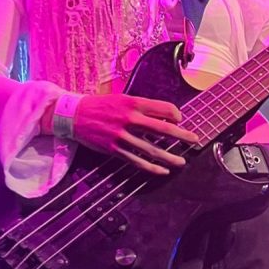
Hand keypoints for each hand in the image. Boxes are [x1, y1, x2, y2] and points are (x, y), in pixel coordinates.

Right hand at [70, 94, 199, 174]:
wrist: (73, 114)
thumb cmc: (102, 105)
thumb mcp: (123, 98)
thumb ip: (144, 107)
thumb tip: (167, 118)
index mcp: (133, 103)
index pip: (164, 109)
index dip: (176, 115)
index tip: (180, 120)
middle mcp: (129, 118)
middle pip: (163, 129)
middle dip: (182, 136)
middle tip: (195, 140)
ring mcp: (121, 135)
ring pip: (151, 149)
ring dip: (169, 157)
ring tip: (182, 161)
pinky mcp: (113, 149)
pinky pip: (136, 161)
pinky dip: (151, 167)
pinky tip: (162, 170)